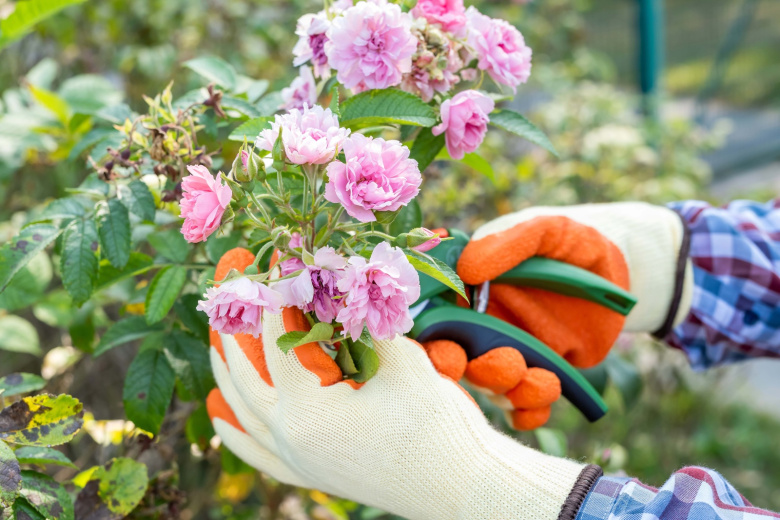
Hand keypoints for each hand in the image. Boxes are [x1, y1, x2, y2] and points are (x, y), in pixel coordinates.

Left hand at [206, 249, 589, 519]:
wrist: (461, 485)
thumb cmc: (437, 422)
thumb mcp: (401, 359)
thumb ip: (362, 318)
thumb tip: (338, 276)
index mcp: (307, 408)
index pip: (277, 338)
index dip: (275, 293)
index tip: (275, 261)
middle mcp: (291, 437)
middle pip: (245, 374)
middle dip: (236, 327)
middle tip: (233, 288)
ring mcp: (298, 461)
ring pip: (244, 413)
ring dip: (228, 375)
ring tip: (216, 343)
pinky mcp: (310, 474)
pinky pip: (259, 454)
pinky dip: (236, 434)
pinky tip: (219, 418)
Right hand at [427, 202, 691, 429]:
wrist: (616, 270)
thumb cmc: (569, 243)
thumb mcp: (544, 232)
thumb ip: (508, 245)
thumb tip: (467, 270)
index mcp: (467, 293)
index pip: (436, 323)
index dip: (433, 345)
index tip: (449, 356)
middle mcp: (480, 328)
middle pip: (461, 363)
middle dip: (477, 374)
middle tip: (509, 366)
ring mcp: (508, 353)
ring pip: (493, 387)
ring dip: (512, 392)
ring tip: (544, 380)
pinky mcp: (537, 375)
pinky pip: (523, 407)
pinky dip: (527, 413)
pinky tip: (542, 405)